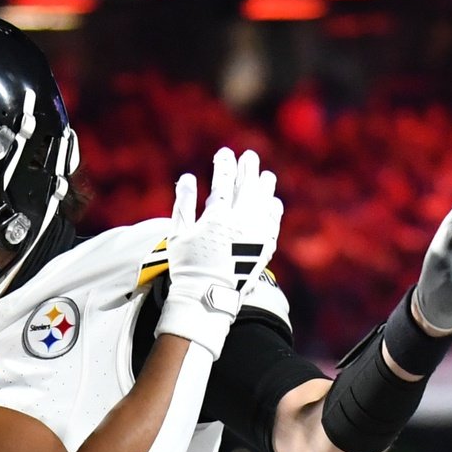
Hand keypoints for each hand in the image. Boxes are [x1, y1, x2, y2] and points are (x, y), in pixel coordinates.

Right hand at [155, 147, 283, 358]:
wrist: (206, 297)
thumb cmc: (187, 266)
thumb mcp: (178, 234)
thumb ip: (184, 204)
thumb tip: (189, 178)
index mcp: (217, 218)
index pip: (223, 182)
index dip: (224, 165)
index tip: (225, 153)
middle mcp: (240, 224)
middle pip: (248, 188)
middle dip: (248, 169)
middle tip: (249, 156)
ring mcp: (255, 236)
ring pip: (264, 203)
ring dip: (265, 186)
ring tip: (266, 175)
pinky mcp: (264, 249)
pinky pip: (273, 224)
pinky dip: (274, 210)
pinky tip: (273, 202)